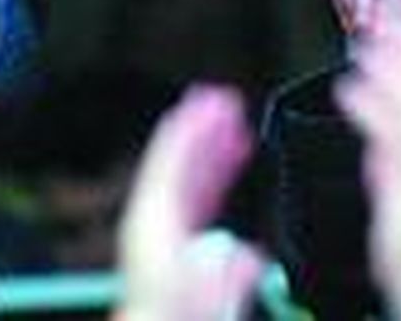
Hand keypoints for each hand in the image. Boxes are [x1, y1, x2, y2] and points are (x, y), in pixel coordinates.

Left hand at [116, 85, 264, 320]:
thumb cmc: (167, 314)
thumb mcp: (202, 296)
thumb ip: (227, 271)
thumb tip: (247, 253)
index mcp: (153, 219)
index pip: (170, 159)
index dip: (190, 127)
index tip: (207, 100)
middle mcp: (155, 219)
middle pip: (180, 163)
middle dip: (205, 131)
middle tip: (226, 103)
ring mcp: (165, 230)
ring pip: (190, 178)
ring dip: (214, 151)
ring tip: (236, 129)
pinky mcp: (175, 242)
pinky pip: (197, 198)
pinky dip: (215, 177)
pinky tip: (231, 168)